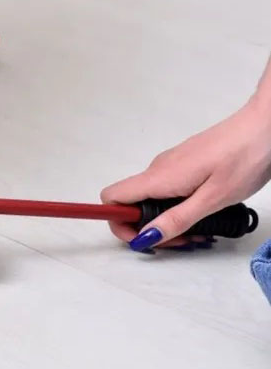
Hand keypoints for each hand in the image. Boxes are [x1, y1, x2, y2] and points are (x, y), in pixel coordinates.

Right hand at [101, 99, 270, 249]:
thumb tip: (147, 236)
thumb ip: (177, 219)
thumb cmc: (245, 157)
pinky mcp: (183, 164)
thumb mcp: (212, 198)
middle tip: (180, 241)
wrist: (264, 127)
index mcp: (160, 177)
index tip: (140, 237)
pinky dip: (176, 206)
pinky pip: (165, 189)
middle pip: (130, 203)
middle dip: (148, 228)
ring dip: (165, 219)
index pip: (112, 198)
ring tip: (198, 231)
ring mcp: (170, 165)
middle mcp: (158, 169)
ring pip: (150, 198)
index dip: (118, 222)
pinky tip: (202, 213)